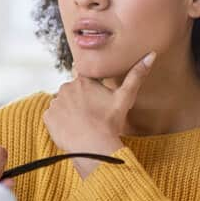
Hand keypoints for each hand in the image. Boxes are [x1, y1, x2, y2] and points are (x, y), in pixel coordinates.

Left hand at [43, 52, 155, 177]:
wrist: (93, 146)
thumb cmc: (110, 122)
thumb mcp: (125, 97)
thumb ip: (137, 75)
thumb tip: (151, 54)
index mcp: (83, 80)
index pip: (82, 77)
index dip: (88, 89)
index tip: (93, 100)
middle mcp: (66, 87)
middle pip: (72, 92)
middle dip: (79, 101)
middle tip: (92, 116)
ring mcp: (55, 102)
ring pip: (63, 104)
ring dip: (69, 111)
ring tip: (82, 124)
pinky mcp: (48, 117)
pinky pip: (53, 117)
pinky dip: (60, 122)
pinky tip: (72, 129)